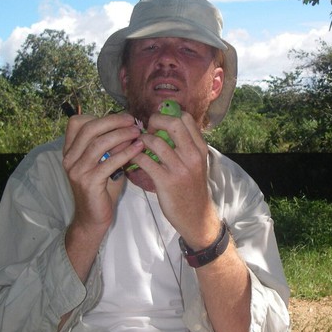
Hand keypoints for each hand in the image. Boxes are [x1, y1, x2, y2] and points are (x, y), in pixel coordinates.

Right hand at [62, 113, 142, 230]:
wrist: (93, 218)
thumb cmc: (101, 189)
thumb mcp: (104, 162)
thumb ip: (111, 146)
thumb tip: (130, 127)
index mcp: (70, 151)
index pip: (77, 123)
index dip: (100, 117)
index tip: (122, 118)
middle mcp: (69, 158)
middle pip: (90, 129)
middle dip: (113, 121)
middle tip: (132, 121)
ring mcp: (77, 170)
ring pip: (99, 144)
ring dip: (121, 135)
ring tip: (137, 132)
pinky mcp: (89, 182)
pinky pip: (109, 162)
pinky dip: (126, 152)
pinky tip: (139, 148)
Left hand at [131, 111, 220, 247]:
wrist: (196, 216)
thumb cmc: (192, 187)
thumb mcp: (196, 163)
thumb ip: (185, 145)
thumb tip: (165, 126)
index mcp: (200, 148)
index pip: (186, 118)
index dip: (168, 115)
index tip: (157, 123)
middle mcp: (192, 155)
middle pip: (173, 123)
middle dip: (155, 122)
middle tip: (146, 130)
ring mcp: (180, 168)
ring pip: (156, 141)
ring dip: (141, 141)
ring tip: (136, 145)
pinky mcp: (166, 181)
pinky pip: (145, 161)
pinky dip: (135, 157)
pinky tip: (131, 159)